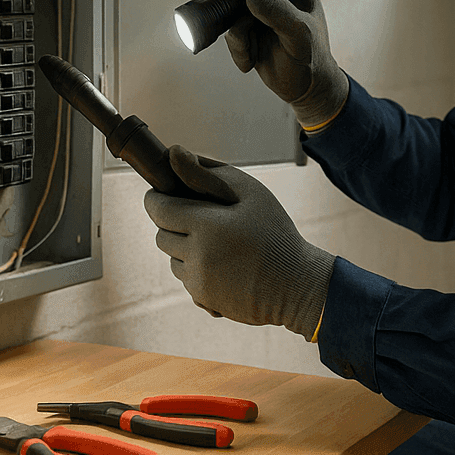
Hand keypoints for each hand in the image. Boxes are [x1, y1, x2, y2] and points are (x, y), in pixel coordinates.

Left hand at [144, 146, 332, 336]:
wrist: (297, 284)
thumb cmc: (276, 233)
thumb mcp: (249, 192)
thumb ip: (206, 172)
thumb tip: (173, 153)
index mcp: (207, 227)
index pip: (158, 209)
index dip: (157, 198)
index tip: (163, 192)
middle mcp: (196, 257)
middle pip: (161, 234)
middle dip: (174, 223)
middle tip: (202, 218)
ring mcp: (198, 283)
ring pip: (172, 259)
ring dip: (185, 248)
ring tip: (219, 244)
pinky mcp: (203, 300)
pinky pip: (186, 279)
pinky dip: (197, 269)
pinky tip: (225, 265)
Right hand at [221, 0, 348, 129]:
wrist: (305, 87)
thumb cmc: (311, 58)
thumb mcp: (300, 36)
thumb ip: (280, 14)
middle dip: (234, 9)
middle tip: (242, 30)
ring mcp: (259, 9)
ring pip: (230, 12)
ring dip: (238, 37)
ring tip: (254, 52)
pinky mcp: (246, 26)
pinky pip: (229, 32)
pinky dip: (237, 49)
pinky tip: (252, 59)